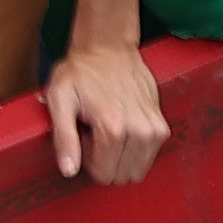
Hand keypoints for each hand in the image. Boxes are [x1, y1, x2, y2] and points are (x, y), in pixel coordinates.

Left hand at [43, 39, 171, 184]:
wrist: (108, 47)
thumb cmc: (81, 71)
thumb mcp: (60, 99)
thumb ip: (63, 138)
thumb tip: (69, 170)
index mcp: (114, 128)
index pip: (103, 174)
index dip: (88, 159)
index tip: (84, 134)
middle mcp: (140, 131)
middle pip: (120, 175)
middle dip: (105, 158)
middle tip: (95, 130)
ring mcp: (155, 130)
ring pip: (136, 170)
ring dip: (120, 156)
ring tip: (109, 127)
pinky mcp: (162, 127)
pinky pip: (147, 157)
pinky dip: (134, 148)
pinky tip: (123, 126)